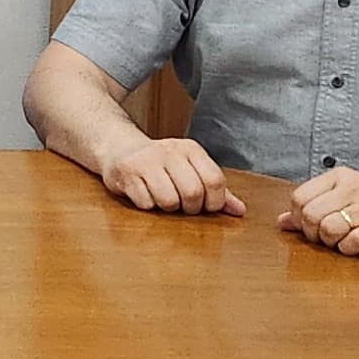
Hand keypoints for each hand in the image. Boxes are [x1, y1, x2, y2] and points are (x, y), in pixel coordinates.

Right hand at [99, 135, 243, 216]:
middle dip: (190, 208)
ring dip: (167, 208)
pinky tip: (143, 193)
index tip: (205, 206)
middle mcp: (170, 150)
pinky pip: (145, 203)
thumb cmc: (161, 165)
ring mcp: (147, 160)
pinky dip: (147, 206)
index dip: (214, 202)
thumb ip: (216, 190)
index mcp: (191, 149)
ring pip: (169, 200)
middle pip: (193, 193)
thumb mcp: (190, 170)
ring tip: (162, 198)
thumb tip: (240, 211)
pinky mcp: (127, 171)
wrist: (119, 148)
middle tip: (182, 205)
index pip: (215, 180)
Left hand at [277, 167, 358, 256]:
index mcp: (341, 176)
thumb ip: (314, 206)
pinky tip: (358, 245)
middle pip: (310, 215)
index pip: (299, 197)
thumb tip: (281, 222)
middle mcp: (354, 187)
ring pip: (328, 229)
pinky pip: (353, 243)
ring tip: (343, 240)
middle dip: (312, 234)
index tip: (310, 226)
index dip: (298, 218)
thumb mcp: (348, 197)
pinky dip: (350, 249)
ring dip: (331, 242)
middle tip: (326, 238)